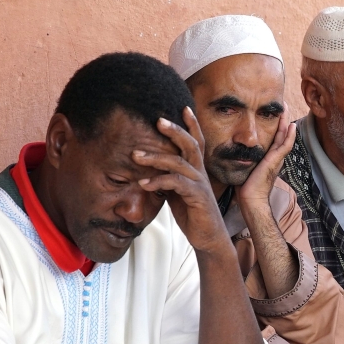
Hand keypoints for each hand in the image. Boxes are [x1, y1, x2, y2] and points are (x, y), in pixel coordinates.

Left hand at [133, 109, 226, 252]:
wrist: (208, 237)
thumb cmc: (192, 213)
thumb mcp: (176, 192)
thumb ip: (167, 177)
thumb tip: (150, 168)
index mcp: (196, 169)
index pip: (196, 141)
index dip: (191, 124)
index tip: (183, 106)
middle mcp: (200, 172)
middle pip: (190, 144)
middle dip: (175, 130)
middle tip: (157, 120)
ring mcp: (200, 184)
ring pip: (180, 161)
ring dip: (156, 157)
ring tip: (135, 155)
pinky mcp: (197, 197)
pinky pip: (176, 183)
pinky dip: (158, 181)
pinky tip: (143, 182)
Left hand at [237, 112, 296, 211]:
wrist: (251, 199)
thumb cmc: (245, 188)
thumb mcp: (244, 168)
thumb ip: (242, 158)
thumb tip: (230, 151)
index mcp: (268, 159)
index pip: (274, 139)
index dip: (275, 127)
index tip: (273, 114)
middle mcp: (275, 158)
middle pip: (281, 135)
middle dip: (281, 120)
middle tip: (282, 106)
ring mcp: (276, 159)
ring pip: (284, 137)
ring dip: (285, 123)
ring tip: (285, 109)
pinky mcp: (274, 162)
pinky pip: (285, 146)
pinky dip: (289, 136)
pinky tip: (291, 125)